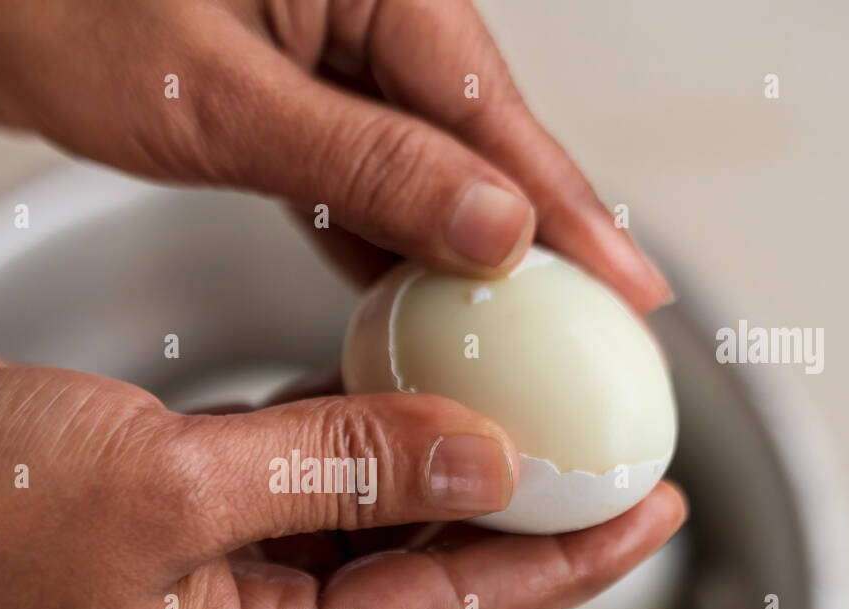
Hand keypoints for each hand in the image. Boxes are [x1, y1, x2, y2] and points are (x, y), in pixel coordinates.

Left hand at [0, 0, 671, 306]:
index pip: (498, 120)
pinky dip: (384, 244)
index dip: (570, 215)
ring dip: (461, 256)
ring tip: (515, 336)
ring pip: (422, 171)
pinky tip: (410, 298)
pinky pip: (359, 179)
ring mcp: (324, 58)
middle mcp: (363, 16)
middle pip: (478, 148)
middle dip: (535, 246)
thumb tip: (487, 222)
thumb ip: (363, 164)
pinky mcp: (283, 97)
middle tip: (592, 330)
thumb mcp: (221, 99)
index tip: (627, 287)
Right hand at [0, 346, 685, 608]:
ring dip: (438, 467)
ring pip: (363, 520)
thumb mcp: (174, 486)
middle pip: (420, 575)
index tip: (650, 511)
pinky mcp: (179, 506)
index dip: (559, 564)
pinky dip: (354, 431)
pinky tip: (403, 386)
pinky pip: (298, 476)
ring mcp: (209, 570)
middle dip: (520, 519)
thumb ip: (338, 470)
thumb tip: (479, 462)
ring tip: (530, 414)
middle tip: (615, 457)